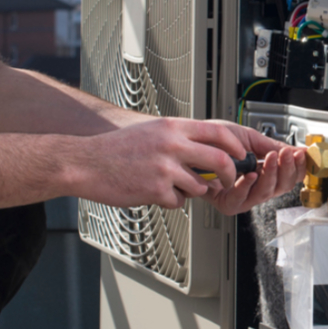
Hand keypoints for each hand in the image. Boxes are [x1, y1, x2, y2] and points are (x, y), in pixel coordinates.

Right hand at [72, 117, 277, 210]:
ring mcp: (165, 168)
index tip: (240, 155)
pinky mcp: (156, 190)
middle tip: (225, 181)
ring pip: (201, 185)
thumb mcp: (152, 131)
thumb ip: (180, 138)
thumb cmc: (117, 149)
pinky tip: (153, 191)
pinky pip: (179, 201)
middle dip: (228, 175)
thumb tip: (208, 150)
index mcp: (173, 127)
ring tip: (174, 186)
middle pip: (220, 160)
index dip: (236, 146)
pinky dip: (171, 201)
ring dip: (194, 190)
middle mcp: (172, 145)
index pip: (218, 132)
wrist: (86, 162)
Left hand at [201, 128, 305, 216]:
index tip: (302, 155)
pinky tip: (251, 175)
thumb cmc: (214, 140)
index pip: (288, 176)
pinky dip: (247, 186)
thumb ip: (273, 146)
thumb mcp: (249, 138)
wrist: (190, 142)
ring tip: (271, 159)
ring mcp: (242, 196)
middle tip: (287, 155)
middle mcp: (255, 186)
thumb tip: (298, 150)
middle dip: (287, 170)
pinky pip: (242, 200)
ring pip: (265, 194)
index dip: (298, 167)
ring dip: (271, 175)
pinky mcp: (226, 204)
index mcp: (263, 171)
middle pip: (282, 187)